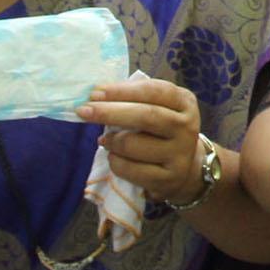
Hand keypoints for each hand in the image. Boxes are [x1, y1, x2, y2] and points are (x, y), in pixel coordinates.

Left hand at [80, 77, 210, 204]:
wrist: (184, 169)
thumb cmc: (161, 131)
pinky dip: (115, 162)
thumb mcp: (158, 108)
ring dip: (111, 141)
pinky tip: (113, 157)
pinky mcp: (168, 179)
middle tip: (83, 111)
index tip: (94, 93)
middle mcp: (186, 127)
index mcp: (184, 102)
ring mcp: (179, 154)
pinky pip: (131, 169)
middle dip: (110, 112)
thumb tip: (96, 94)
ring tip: (104, 140)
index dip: (122, 91)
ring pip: (134, 144)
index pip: (153, 91)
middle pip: (146, 116)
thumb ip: (134, 99)